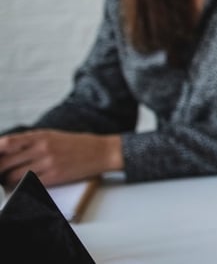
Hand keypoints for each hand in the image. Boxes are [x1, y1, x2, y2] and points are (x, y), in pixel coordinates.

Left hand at [0, 129, 120, 187]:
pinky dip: (22, 187)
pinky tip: (22, 185)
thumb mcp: (53, 135)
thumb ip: (30, 141)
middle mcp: (42, 148)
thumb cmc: (77, 144)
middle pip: (6, 162)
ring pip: (14, 176)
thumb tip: (6, 150)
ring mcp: (48, 163)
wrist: (101, 152)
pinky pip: (28, 184)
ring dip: (8, 181)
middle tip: (0, 173)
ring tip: (9, 181)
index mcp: (41, 135)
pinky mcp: (54, 177)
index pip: (7, 143)